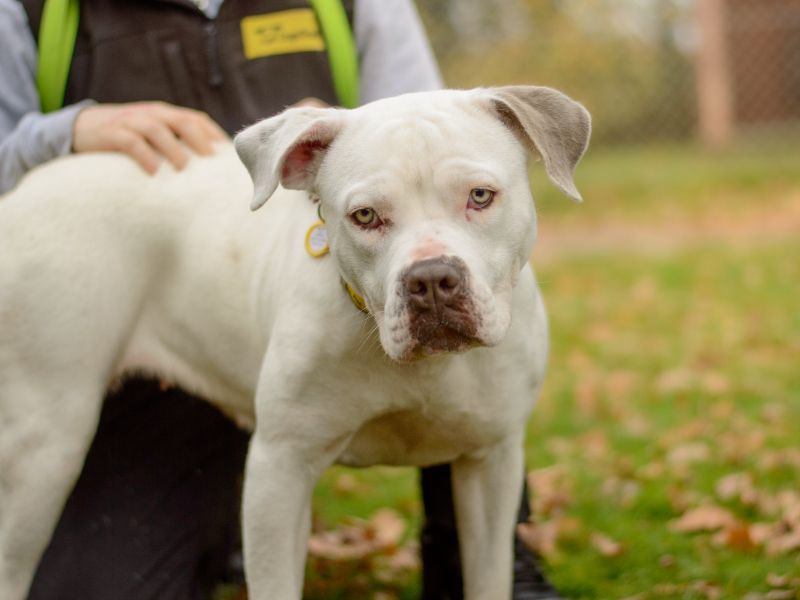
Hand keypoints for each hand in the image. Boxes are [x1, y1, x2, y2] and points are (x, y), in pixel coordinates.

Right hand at [72, 102, 227, 173]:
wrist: (79, 128)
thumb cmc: (125, 139)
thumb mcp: (152, 136)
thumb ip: (175, 144)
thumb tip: (205, 173)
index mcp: (164, 114)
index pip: (196, 119)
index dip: (214, 134)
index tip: (228, 155)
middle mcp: (150, 113)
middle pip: (181, 121)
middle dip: (199, 139)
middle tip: (210, 161)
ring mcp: (130, 121)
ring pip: (157, 129)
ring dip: (173, 148)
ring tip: (183, 169)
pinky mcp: (110, 133)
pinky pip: (130, 141)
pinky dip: (144, 155)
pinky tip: (153, 172)